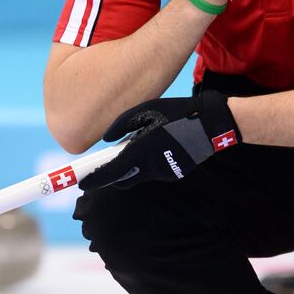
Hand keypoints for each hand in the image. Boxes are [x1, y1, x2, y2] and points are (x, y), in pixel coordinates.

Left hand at [79, 92, 240, 190]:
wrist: (211, 125)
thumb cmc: (176, 113)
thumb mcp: (145, 110)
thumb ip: (121, 125)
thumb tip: (106, 140)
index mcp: (141, 152)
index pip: (111, 173)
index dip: (94, 180)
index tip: (81, 183)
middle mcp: (151, 168)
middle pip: (123, 180)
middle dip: (115, 175)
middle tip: (112, 162)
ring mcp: (165, 174)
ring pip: (141, 174)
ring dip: (137, 165)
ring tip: (149, 142)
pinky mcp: (175, 175)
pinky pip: (157, 172)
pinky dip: (153, 163)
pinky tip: (165, 146)